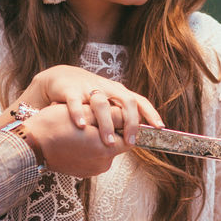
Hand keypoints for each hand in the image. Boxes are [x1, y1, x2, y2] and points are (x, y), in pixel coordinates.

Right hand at [11, 65, 162, 146]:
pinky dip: (78, 114)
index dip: (151, 113)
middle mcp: (106, 88)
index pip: (139, 101)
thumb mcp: (108, 102)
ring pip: (101, 103)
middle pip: (126, 101)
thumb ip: (121, 116)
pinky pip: (75, 102)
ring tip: (107, 141)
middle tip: (130, 141)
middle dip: (130, 122)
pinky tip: (81, 127)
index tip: (160, 127)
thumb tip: (137, 135)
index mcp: (117, 92)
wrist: (60, 79)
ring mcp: (88, 88)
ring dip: (106, 123)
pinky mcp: (69, 90)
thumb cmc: (88, 95)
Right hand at [20, 103, 128, 177]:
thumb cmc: (56, 125)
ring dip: (96, 137)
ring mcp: (91, 170)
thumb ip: (112, 114)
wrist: (31, 145)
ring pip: (102, 149)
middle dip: (107, 129)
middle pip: (115, 143)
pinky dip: (86, 146)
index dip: (122, 123)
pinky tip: (74, 137)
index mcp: (108, 150)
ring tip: (81, 126)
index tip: (112, 113)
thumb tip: (128, 114)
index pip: (127, 136)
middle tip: (92, 117)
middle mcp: (103, 164)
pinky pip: (90, 156)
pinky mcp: (80, 172)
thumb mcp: (87, 113)